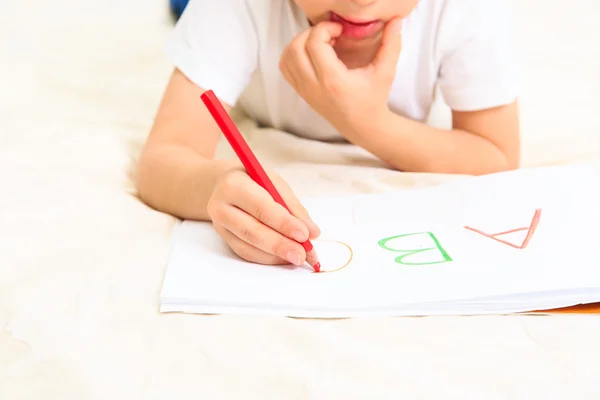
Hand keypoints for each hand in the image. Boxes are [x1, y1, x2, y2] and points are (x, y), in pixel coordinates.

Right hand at [207, 168, 320, 265]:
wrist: (224, 183)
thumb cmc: (254, 180)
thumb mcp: (274, 183)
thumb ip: (293, 207)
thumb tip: (312, 232)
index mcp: (234, 185)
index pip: (260, 207)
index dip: (283, 223)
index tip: (304, 235)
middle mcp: (221, 207)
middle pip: (251, 231)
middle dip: (280, 245)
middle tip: (302, 254)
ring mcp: (220, 226)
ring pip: (248, 247)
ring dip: (276, 256)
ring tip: (298, 257)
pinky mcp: (224, 240)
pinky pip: (247, 253)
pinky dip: (268, 258)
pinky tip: (284, 257)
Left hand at [279, 18, 402, 141]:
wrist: (362, 126)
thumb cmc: (374, 98)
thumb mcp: (386, 72)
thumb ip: (391, 44)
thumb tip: (396, 20)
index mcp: (333, 80)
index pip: (314, 43)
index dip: (325, 28)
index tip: (340, 30)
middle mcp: (314, 86)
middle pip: (296, 47)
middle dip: (311, 33)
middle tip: (329, 34)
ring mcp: (304, 91)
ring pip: (287, 57)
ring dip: (300, 42)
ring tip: (320, 43)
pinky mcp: (301, 93)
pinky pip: (286, 67)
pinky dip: (293, 54)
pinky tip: (312, 54)